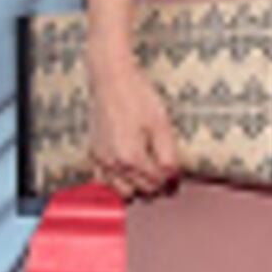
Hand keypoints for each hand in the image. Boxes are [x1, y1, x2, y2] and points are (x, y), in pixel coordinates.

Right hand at [87, 50, 183, 198]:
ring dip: (136, 188)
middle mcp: (113, 164)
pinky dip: (116, 183)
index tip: (178, 176)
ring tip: (148, 175)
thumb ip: (168, 154)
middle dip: (156, 185)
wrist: (111, 79)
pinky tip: (127, 174)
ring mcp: (101, 160)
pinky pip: (104, 181)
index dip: (171, 181)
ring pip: (121, 192)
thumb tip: (173, 175)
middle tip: (166, 174)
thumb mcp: (161, 124)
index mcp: (131, 158)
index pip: (156, 183)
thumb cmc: (137, 97)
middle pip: (140, 191)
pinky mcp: (93, 153)